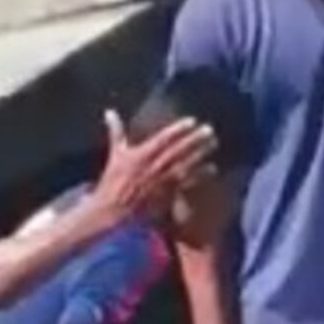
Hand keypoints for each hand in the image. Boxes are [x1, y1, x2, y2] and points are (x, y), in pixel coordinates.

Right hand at [91, 110, 216, 226]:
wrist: (113, 210)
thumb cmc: (113, 181)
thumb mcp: (115, 154)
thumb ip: (116, 132)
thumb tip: (110, 112)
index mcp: (141, 155)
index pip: (163, 138)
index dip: (178, 129)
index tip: (192, 121)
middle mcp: (154, 166)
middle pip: (179, 150)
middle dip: (195, 139)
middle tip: (209, 129)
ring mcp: (162, 180)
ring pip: (185, 164)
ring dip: (201, 153)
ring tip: (213, 143)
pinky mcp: (167, 193)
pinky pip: (187, 183)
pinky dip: (200, 175)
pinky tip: (211, 169)